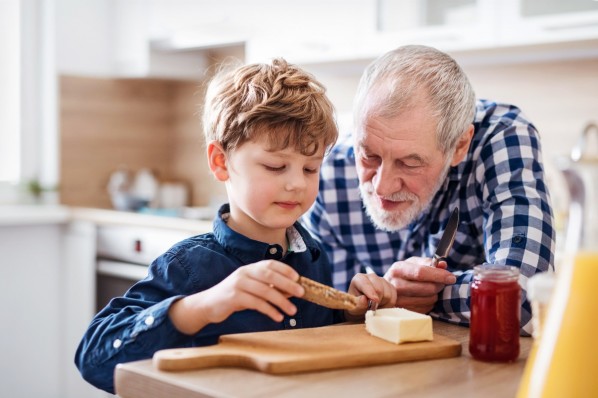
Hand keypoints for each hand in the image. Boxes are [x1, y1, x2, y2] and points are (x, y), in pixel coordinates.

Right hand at [169, 260, 303, 333]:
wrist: (208, 305)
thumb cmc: (234, 297)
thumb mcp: (251, 290)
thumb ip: (268, 289)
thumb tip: (290, 292)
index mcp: (250, 268)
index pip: (270, 264)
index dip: (285, 270)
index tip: (298, 278)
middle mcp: (244, 273)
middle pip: (270, 275)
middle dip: (287, 284)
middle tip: (301, 293)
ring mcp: (238, 284)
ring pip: (265, 291)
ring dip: (281, 301)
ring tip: (292, 311)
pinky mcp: (234, 297)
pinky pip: (256, 303)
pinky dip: (269, 310)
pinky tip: (278, 317)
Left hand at [344, 273, 396, 321]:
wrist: (363, 307)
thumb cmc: (356, 306)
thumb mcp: (354, 307)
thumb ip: (358, 304)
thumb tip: (364, 299)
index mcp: (359, 279)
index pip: (366, 284)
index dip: (371, 293)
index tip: (375, 301)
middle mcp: (371, 277)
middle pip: (379, 289)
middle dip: (376, 302)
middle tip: (371, 309)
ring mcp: (382, 280)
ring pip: (388, 294)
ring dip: (383, 304)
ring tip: (376, 306)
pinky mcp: (390, 286)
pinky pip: (394, 297)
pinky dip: (389, 304)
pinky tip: (382, 305)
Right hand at [384, 256, 456, 313]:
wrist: (385, 289)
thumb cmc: (403, 274)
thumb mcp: (412, 263)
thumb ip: (429, 262)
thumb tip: (443, 265)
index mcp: (398, 269)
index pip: (421, 272)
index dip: (439, 275)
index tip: (452, 277)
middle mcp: (396, 285)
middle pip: (428, 288)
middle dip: (440, 285)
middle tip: (441, 282)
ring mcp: (398, 300)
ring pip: (429, 299)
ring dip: (435, 294)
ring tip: (430, 289)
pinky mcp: (403, 311)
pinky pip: (426, 308)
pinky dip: (430, 303)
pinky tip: (424, 297)